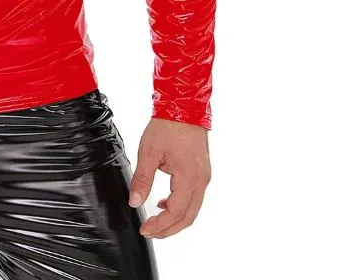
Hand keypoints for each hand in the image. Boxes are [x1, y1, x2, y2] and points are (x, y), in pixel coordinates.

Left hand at [128, 116, 210, 237]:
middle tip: (150, 232)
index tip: (145, 229)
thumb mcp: (149, 152)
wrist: (184, 107)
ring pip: (193, 209)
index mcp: (189, 178)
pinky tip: (164, 202)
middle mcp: (201, 181)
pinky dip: (180, 206)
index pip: (175, 212)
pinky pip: (194, 197)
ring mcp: (204, 177)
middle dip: (168, 229)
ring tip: (155, 220)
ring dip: (175, 219)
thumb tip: (135, 202)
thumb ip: (143, 179)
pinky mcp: (202, 172)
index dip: (160, 225)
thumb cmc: (167, 126)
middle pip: (188, 217)